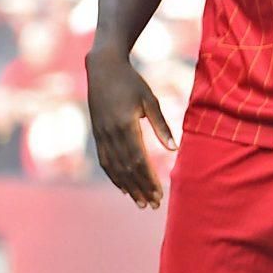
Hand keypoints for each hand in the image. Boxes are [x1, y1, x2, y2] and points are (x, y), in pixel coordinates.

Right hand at [86, 46, 175, 208]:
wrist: (102, 68)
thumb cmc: (131, 82)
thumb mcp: (150, 100)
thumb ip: (161, 125)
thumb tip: (174, 150)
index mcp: (125, 125)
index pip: (138, 160)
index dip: (149, 179)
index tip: (160, 194)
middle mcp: (110, 134)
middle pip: (126, 169)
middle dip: (140, 188)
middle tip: (152, 205)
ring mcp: (101, 135)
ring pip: (114, 168)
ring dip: (127, 186)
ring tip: (139, 202)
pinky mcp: (97, 134)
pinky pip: (105, 161)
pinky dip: (114, 176)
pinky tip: (123, 187)